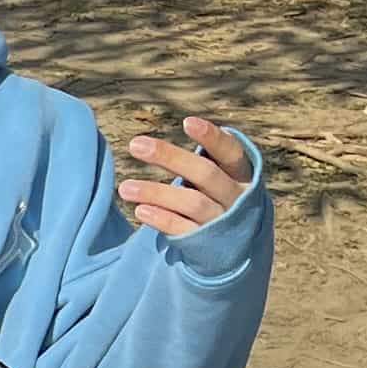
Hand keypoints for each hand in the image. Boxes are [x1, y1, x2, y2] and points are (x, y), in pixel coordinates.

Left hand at [123, 116, 254, 236]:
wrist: (235, 245)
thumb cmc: (218, 195)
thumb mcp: (221, 175)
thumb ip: (204, 157)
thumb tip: (166, 135)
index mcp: (242, 174)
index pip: (230, 152)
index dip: (212, 138)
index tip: (187, 122)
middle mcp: (237, 197)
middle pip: (206, 174)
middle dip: (170, 157)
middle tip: (134, 145)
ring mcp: (223, 222)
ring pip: (192, 203)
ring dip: (156, 192)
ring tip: (124, 188)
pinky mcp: (207, 244)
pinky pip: (183, 229)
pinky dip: (162, 219)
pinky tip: (140, 210)